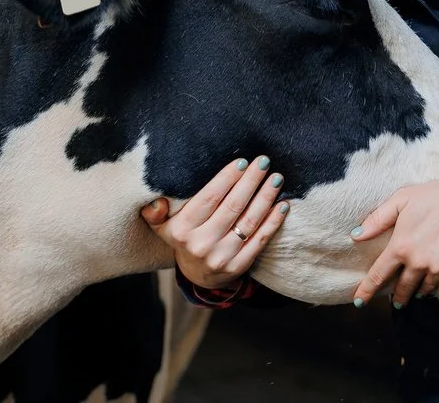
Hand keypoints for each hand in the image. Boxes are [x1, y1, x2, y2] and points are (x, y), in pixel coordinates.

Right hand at [140, 157, 289, 289]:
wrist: (197, 276)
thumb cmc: (183, 239)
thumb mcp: (162, 227)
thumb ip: (155, 213)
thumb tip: (156, 202)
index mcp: (182, 230)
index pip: (209, 198)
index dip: (227, 178)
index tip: (242, 162)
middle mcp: (201, 244)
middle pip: (232, 206)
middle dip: (250, 181)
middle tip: (263, 162)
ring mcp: (221, 257)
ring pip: (248, 222)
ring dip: (265, 198)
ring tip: (276, 179)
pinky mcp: (238, 266)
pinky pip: (259, 240)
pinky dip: (273, 222)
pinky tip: (282, 205)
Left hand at [350, 159, 438, 307]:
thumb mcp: (404, 198)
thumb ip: (378, 218)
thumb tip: (356, 235)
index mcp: (401, 246)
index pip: (378, 276)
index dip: (366, 291)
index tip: (359, 302)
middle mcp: (418, 263)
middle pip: (402, 288)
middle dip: (398, 296)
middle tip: (397, 299)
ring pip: (424, 290)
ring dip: (419, 289)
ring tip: (419, 287)